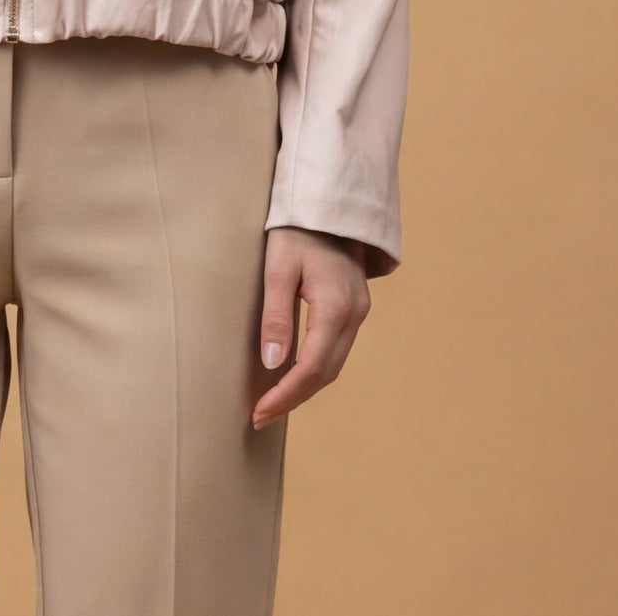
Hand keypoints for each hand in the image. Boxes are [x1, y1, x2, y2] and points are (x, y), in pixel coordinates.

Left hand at [252, 226, 371, 428]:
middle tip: (260, 415)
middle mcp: (354, 314)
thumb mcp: (278, 268)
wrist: (328, 200)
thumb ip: (276, 316)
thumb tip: (273, 365)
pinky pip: (336, 349)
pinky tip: (293, 374)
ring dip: (305, 387)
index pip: (311, 367)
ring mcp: (359, 311)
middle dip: (293, 398)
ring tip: (272, 403)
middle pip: (326, 373)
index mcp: (336, 306)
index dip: (285, 395)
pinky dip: (315, 369)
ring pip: (334, 364)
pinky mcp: (354, 307)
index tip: (259, 411)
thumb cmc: (297, 230)